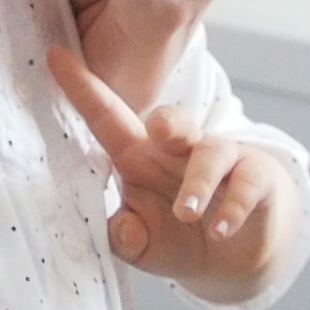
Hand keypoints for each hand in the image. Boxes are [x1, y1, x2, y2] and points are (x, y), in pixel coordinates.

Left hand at [50, 44, 297, 300]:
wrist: (237, 252)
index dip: (83, 89)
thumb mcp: (143, 244)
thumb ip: (126, 239)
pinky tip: (221, 229)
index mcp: (141, 155)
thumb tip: (124, 232)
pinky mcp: (256, 177)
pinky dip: (232, 208)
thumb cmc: (178, 234)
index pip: (108, 118)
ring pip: (212, 153)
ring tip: (187, 213)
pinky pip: (246, 183)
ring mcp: (222, 159)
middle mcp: (180, 149)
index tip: (53, 57)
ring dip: (198, 183)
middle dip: (167, 119)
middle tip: (158, 130)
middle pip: (173, 120)